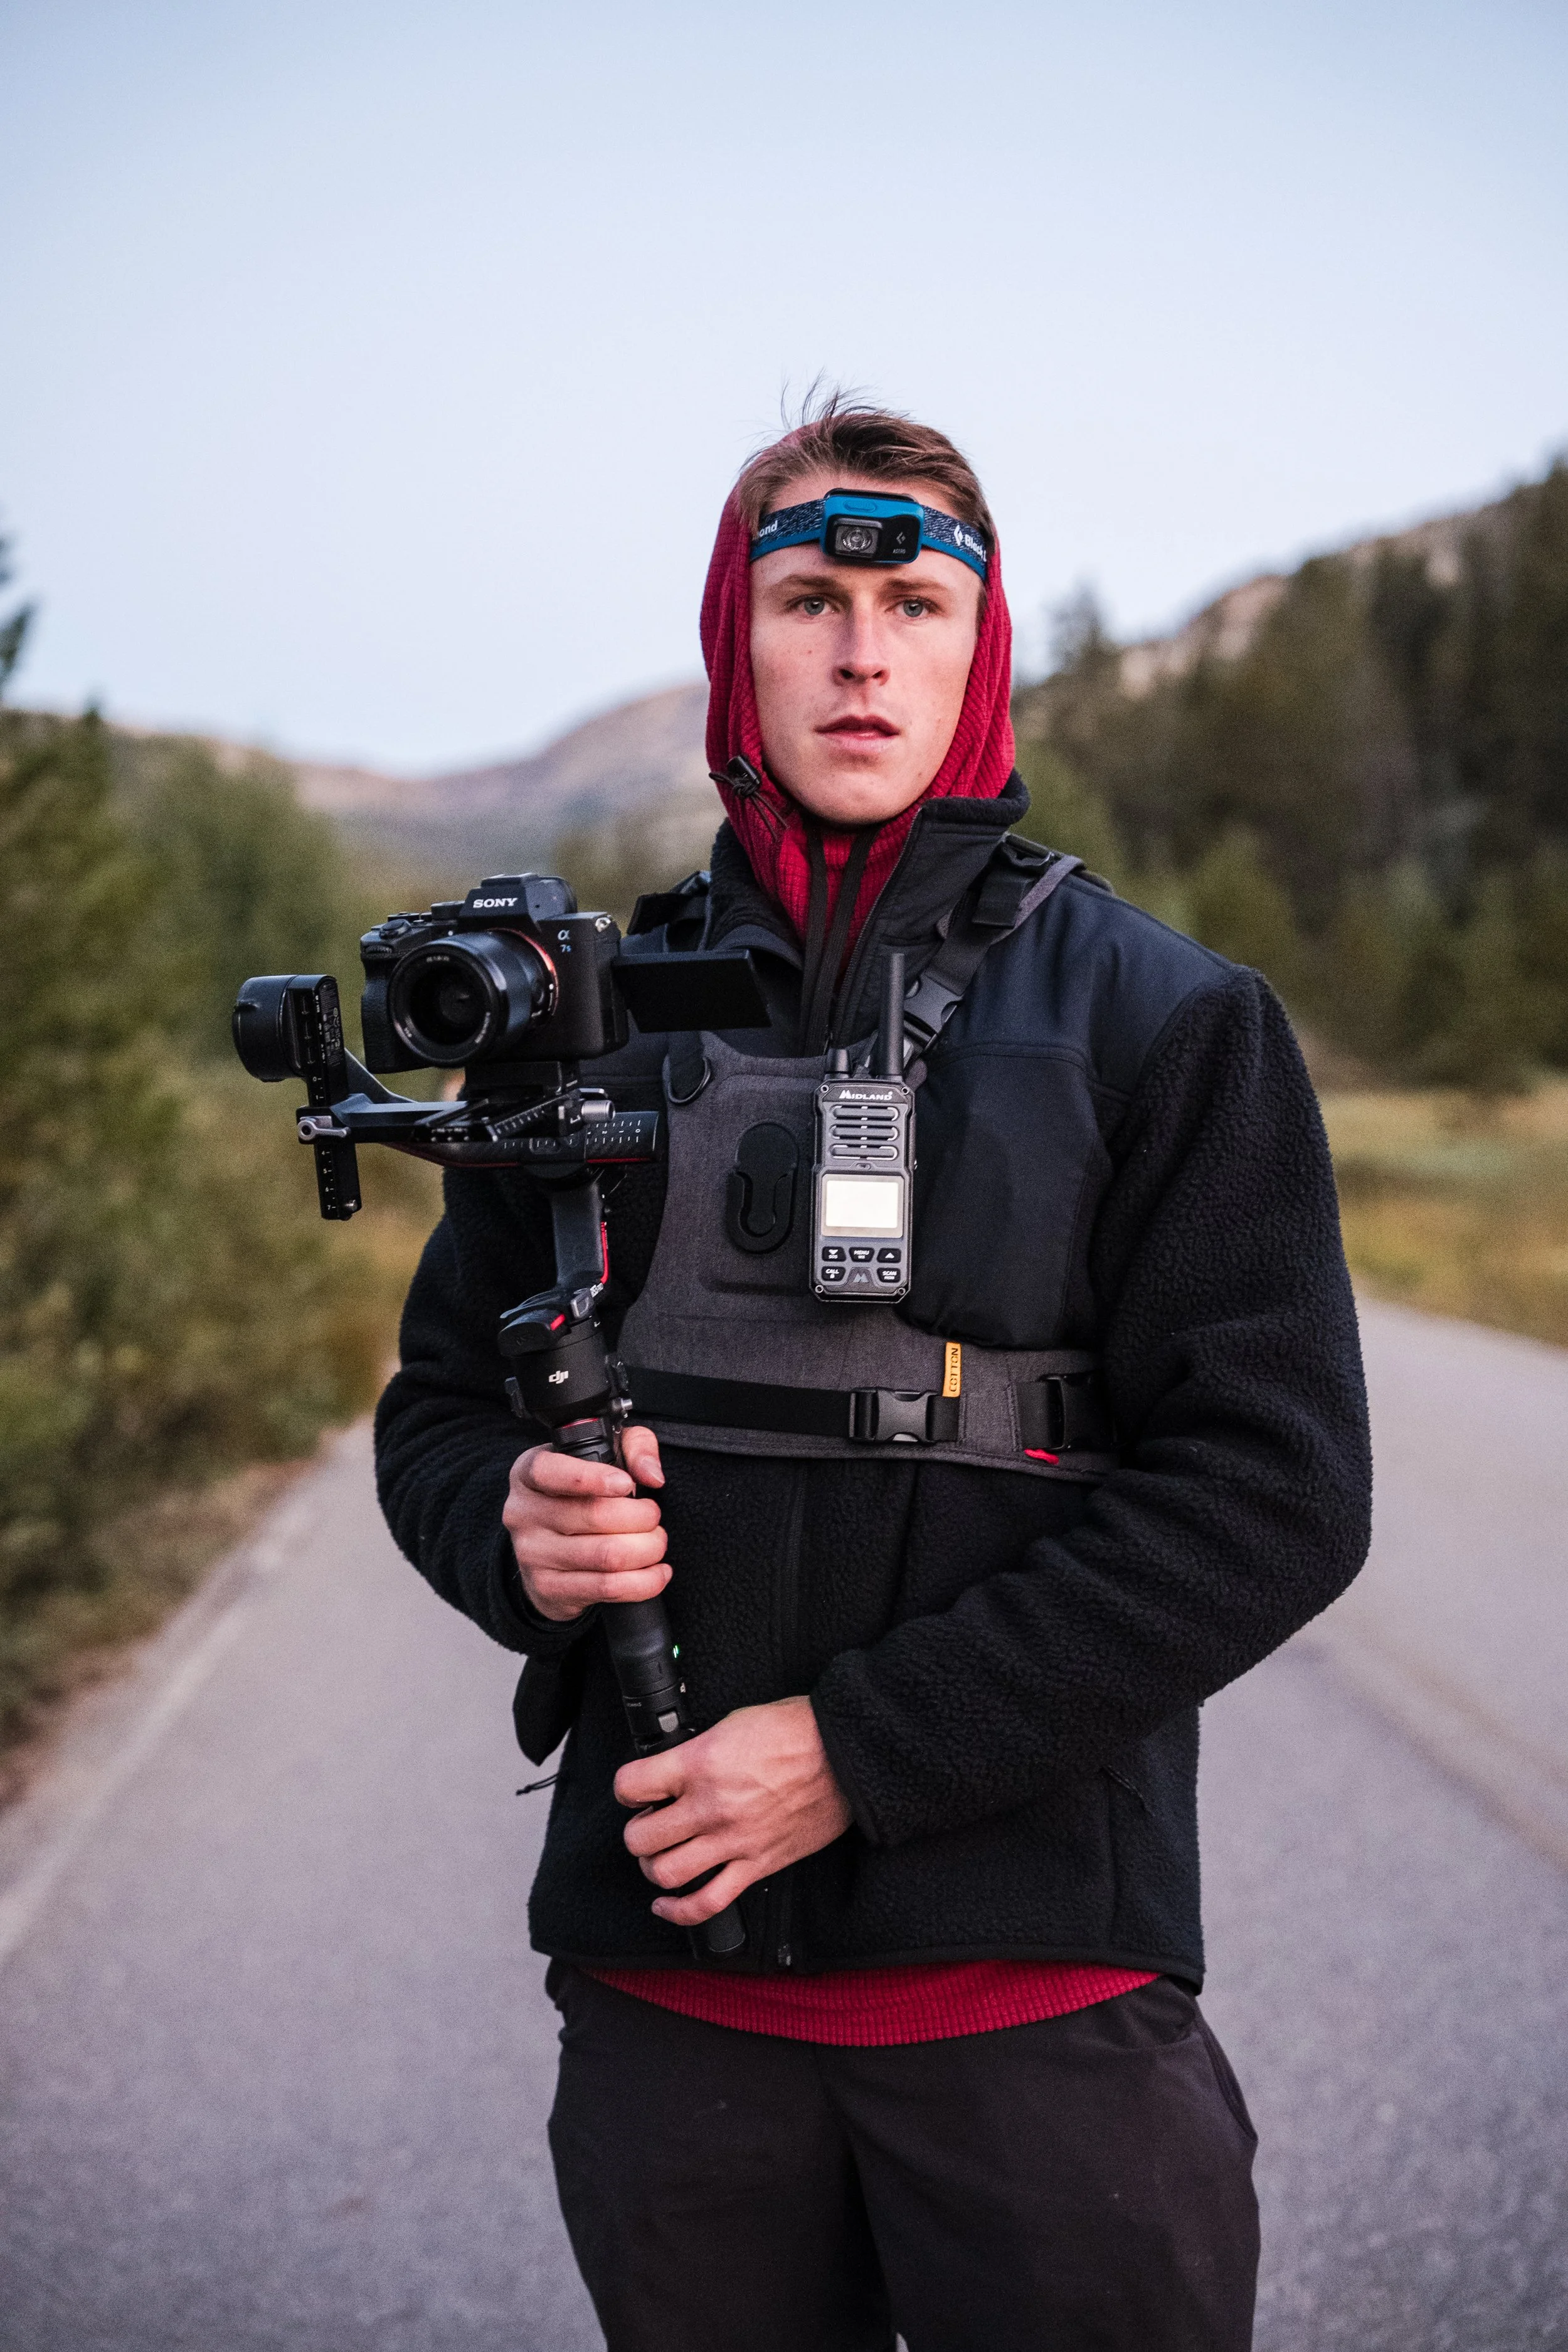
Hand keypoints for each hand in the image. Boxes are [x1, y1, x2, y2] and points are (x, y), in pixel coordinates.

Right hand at [503, 1425, 668, 1622]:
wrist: (549, 1551)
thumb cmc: (583, 1493)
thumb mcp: (606, 1454)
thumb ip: (635, 1447)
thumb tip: (652, 1475)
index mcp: (528, 1473)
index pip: (549, 1472)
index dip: (592, 1478)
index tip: (626, 1484)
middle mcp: (523, 1513)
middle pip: (593, 1516)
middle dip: (642, 1518)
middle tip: (655, 1517)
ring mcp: (532, 1554)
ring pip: (606, 1556)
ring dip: (647, 1550)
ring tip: (657, 1542)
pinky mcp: (548, 1588)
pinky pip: (607, 1588)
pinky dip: (644, 1582)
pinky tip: (658, 1573)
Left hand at [615, 1695, 852, 1926]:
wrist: (843, 1754)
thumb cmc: (794, 1731)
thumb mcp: (731, 1723)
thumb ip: (696, 1751)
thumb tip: (675, 1766)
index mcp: (698, 1764)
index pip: (630, 1785)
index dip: (627, 1788)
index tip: (635, 1790)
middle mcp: (709, 1806)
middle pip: (641, 1837)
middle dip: (637, 1832)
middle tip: (649, 1824)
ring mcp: (733, 1840)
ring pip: (666, 1873)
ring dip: (654, 1868)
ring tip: (661, 1856)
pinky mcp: (756, 1865)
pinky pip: (708, 1903)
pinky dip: (680, 1910)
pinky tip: (667, 1904)